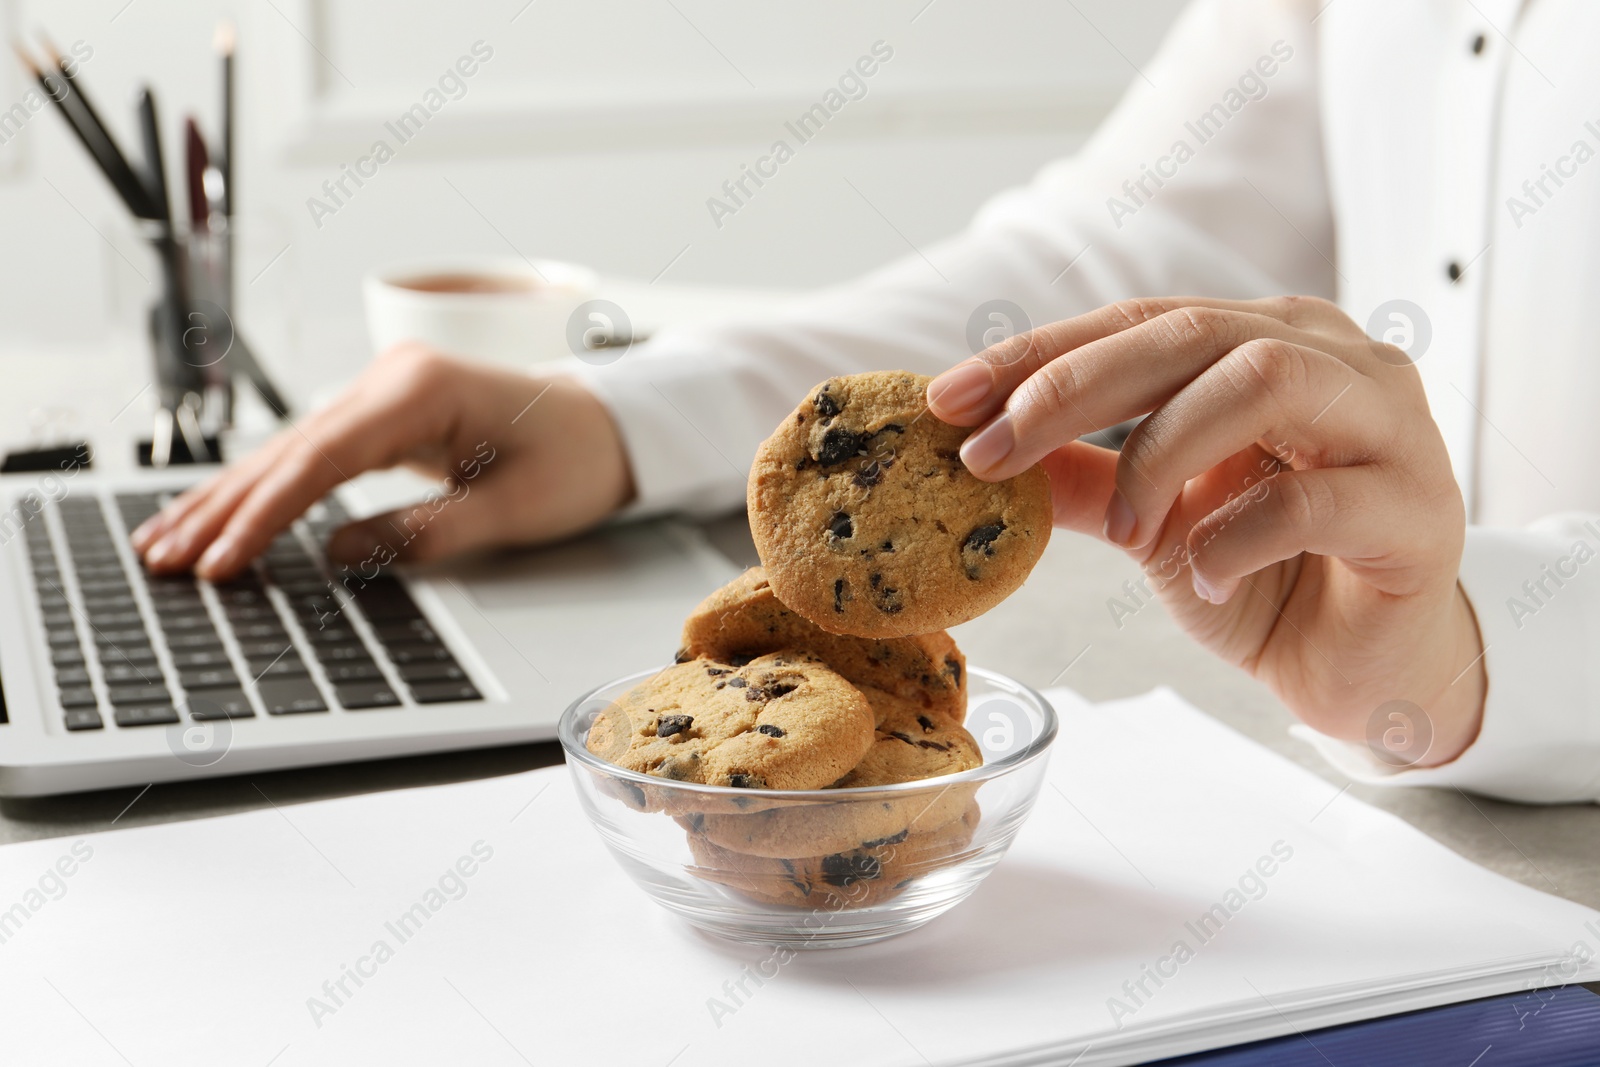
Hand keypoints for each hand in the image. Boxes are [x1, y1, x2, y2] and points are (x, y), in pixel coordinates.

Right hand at [132, 344, 633, 580]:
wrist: (610, 429)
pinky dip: (263, 490)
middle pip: (288, 449)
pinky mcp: (382, 416)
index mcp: (421, 391)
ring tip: (162, 543)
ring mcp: (382, 394)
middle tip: (163, 559)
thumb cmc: (575, 462)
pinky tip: (217, 516)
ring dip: (226, 499)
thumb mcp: (513, 509)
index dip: (267, 512)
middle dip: (222, 507)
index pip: (323, 457)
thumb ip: (427, 531)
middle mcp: (390, 381)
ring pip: (288, 452)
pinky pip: (310, 456)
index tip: (224, 559)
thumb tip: (335, 555)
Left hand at [927, 296, 1485, 766]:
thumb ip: (1084, 479)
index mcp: (1265, 341)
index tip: (946, 399)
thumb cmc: (1268, 578)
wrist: (1365, 667)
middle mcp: (1333, 359)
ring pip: (1263, 382)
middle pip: (1191, 334)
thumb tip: (980, 449)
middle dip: (1072, 388)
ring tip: (1122, 533)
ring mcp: (1388, 425)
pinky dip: (1234, 537)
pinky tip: (1204, 578)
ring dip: (1161, 456)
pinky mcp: (1418, 508)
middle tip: (990, 452)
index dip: (1036, 355)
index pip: (1136, 321)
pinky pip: (1313, 498)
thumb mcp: (1153, 523)